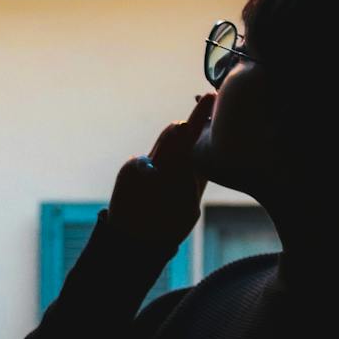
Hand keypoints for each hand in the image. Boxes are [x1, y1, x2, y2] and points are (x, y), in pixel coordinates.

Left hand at [104, 94, 215, 250]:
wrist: (130, 242)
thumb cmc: (166, 228)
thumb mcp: (189, 207)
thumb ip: (195, 176)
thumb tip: (203, 151)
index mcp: (170, 175)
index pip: (186, 136)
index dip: (199, 115)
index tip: (209, 96)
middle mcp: (150, 164)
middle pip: (173, 135)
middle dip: (186, 133)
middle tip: (199, 135)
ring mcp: (136, 165)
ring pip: (163, 149)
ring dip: (172, 155)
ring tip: (172, 182)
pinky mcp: (128, 168)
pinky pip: (150, 160)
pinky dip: (159, 167)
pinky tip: (158, 187)